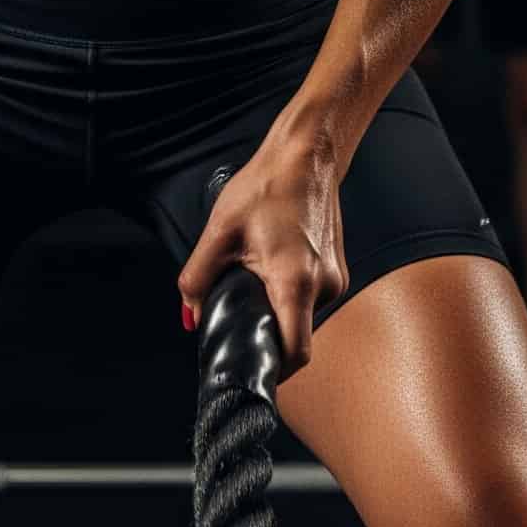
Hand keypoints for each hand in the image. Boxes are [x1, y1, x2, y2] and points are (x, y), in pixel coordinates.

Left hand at [176, 134, 348, 379]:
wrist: (306, 156)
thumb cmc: (266, 187)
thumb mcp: (220, 231)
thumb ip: (199, 278)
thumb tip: (189, 315)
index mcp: (295, 281)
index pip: (295, 353)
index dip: (272, 370)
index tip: (249, 371)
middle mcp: (325, 286)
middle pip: (296, 336)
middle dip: (266, 335)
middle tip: (237, 319)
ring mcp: (336, 278)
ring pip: (303, 316)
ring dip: (278, 310)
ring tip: (254, 279)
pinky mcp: (337, 269)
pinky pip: (311, 298)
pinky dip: (291, 295)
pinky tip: (272, 268)